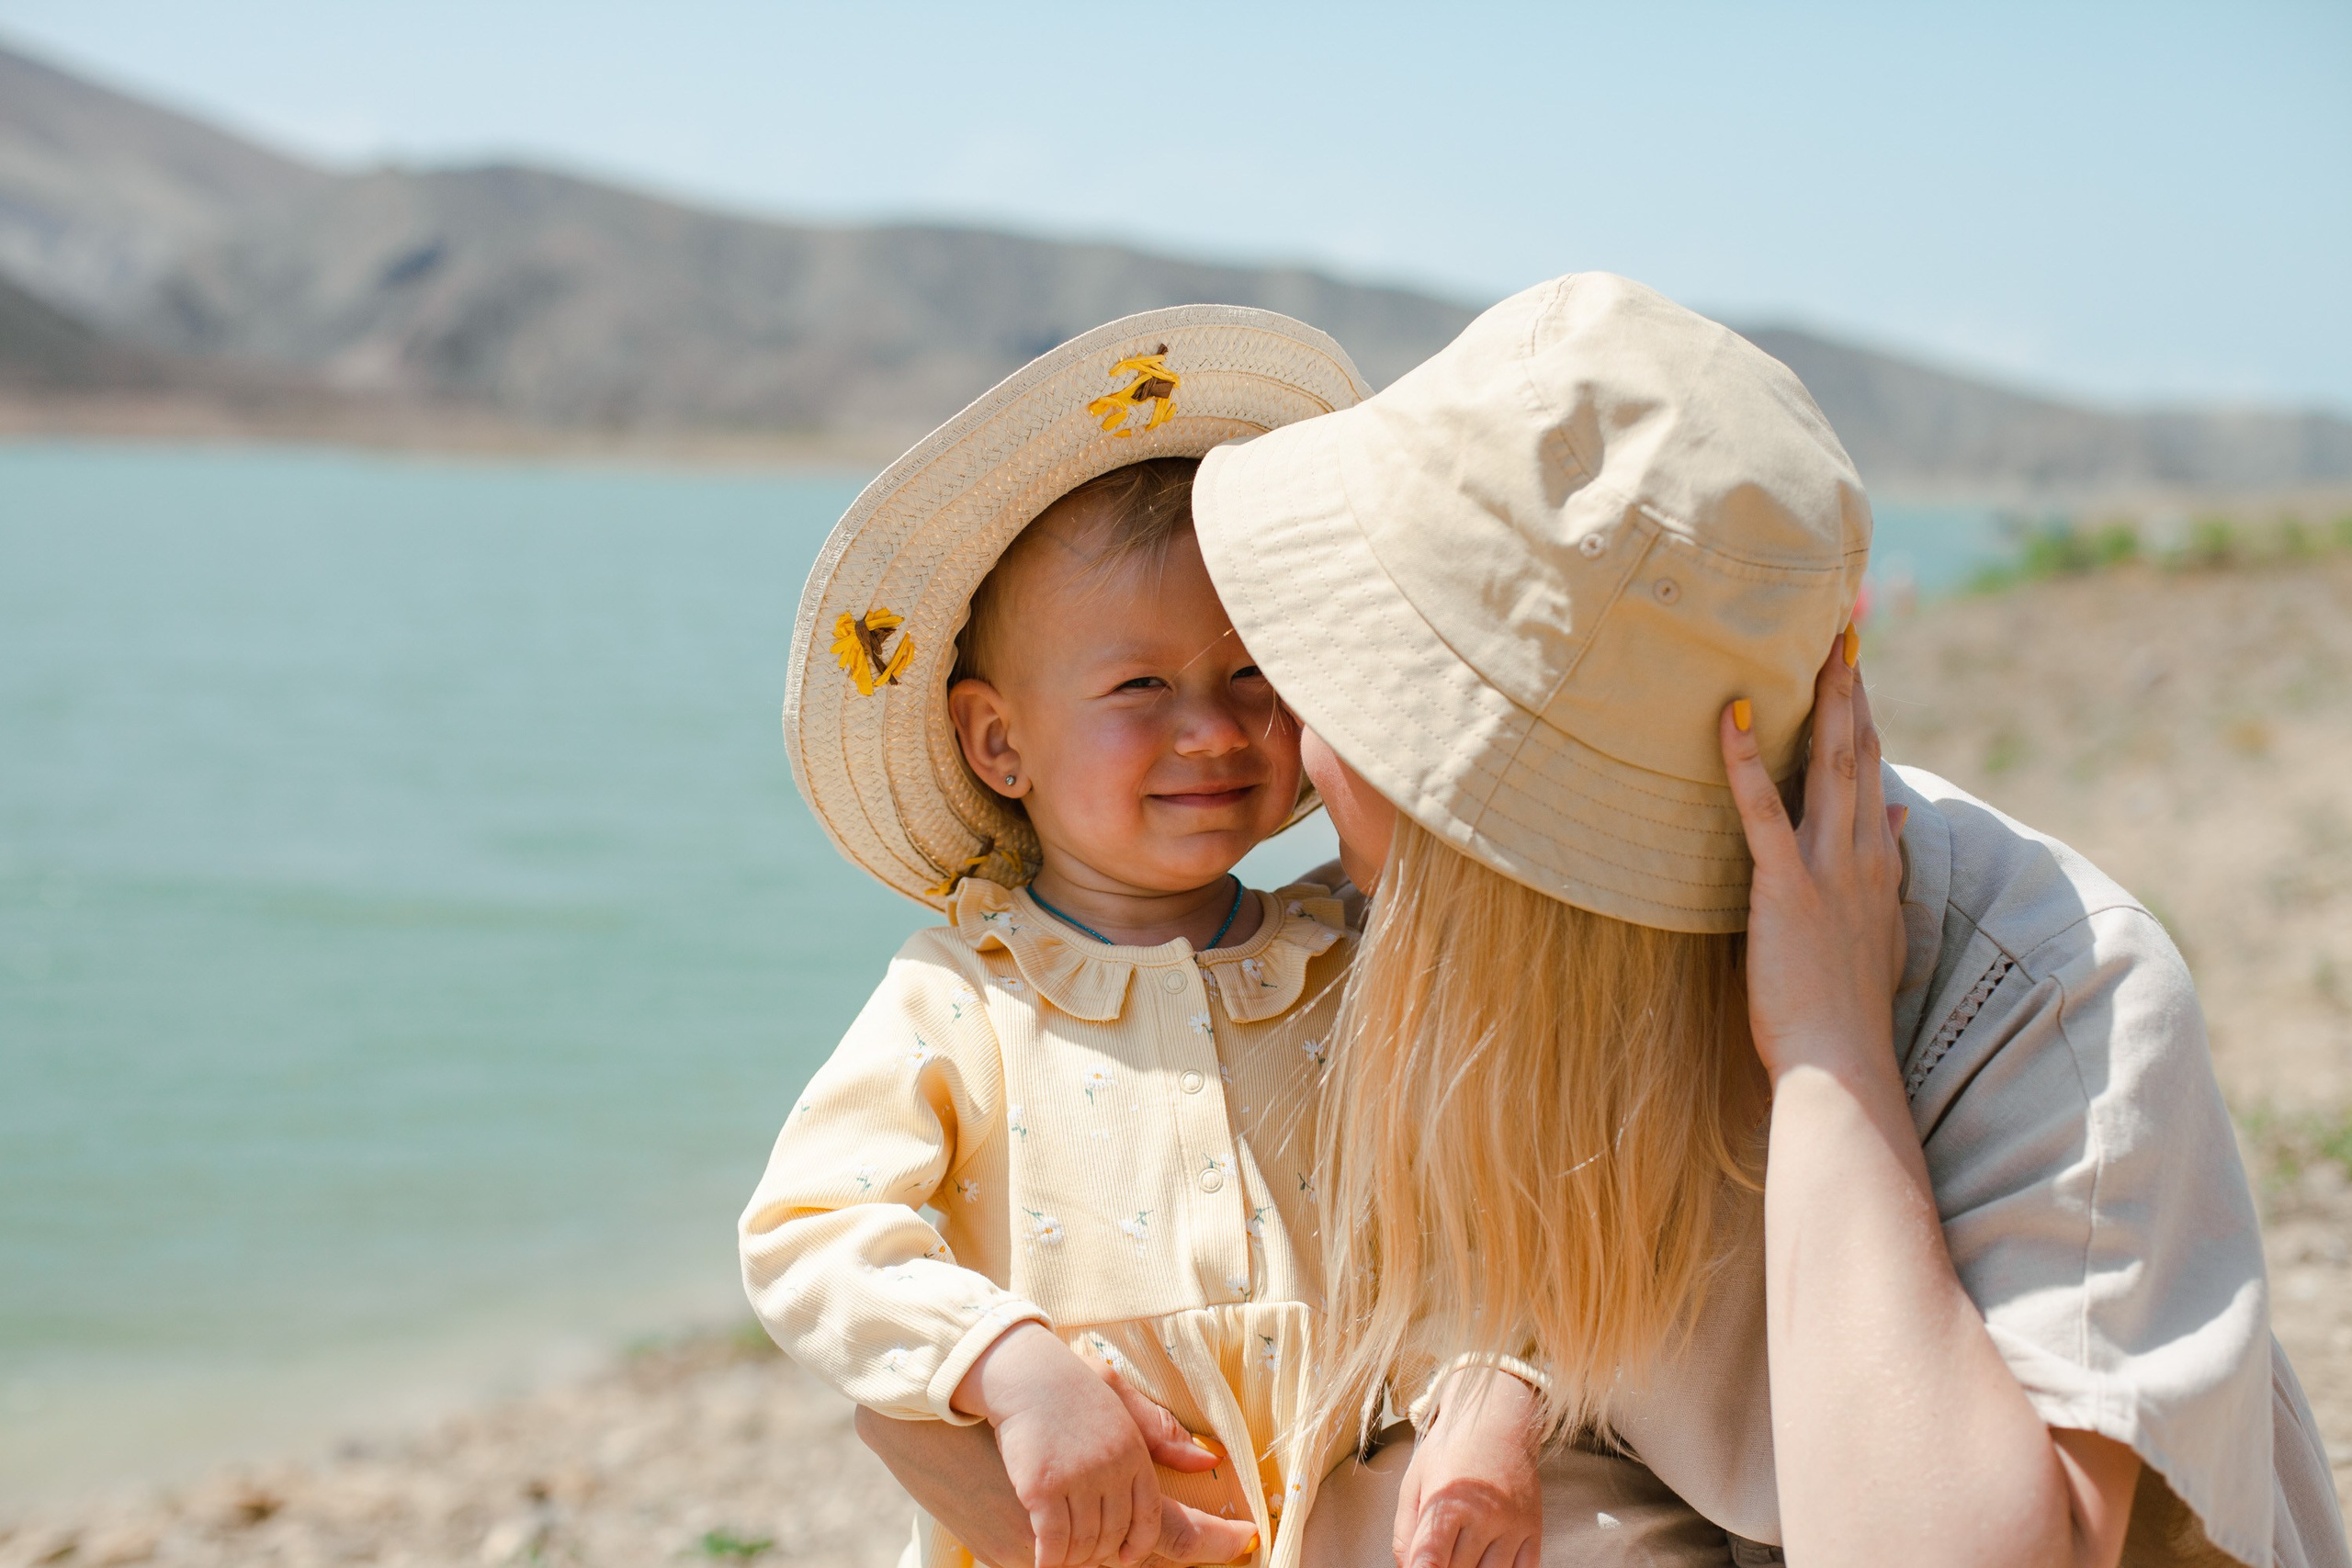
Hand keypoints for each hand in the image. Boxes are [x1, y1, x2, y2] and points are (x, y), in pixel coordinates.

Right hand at [950, 1323, 1167, 1567]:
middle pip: (1115, 1534)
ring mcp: (1078, 1478)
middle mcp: (1111, 1468)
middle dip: (1101, 1552)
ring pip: (1084, 1542)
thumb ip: (1162, 1433)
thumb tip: (1209, 1460)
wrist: (1024, 1372)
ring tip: (1061, 1554)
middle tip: (1084, 1553)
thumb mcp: (1123, 1401)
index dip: (1138, 1543)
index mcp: (1134, 1450)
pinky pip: (1054, 1541)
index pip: (1149, 1515)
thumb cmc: (1071, 1386)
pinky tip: (1043, 1560)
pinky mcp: (1043, 1487)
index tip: (1127, 1557)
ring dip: (1073, 1555)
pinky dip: (1049, 1557)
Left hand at [1392, 1370, 1541, 1567]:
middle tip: (1440, 1548)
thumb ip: (1406, 1533)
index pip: (1432, 1558)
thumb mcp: (1414, 1483)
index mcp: (1447, 1502)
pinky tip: (1487, 1558)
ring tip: (1463, 1547)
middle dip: (1443, 1567)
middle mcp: (1484, 1516)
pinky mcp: (1534, 1528)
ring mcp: (1513, 1524)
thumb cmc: (1448, 1452)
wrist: (1497, 1420)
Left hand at [1718, 630, 1907, 1085]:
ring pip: (1829, 767)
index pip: (1875, 771)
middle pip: (1861, 752)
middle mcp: (1861, 856)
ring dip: (1822, 702)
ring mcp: (1828, 870)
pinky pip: (1763, 812)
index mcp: (1878, 866)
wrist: (1843, 1068)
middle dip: (1852, 687)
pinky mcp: (1786, 888)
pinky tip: (1735, 713)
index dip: (1867, 714)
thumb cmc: (1848, 1012)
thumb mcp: (1881, 934)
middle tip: (1842, 624)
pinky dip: (1747, 761)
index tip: (1857, 665)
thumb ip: (1888, 870)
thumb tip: (1898, 815)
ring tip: (1812, 643)